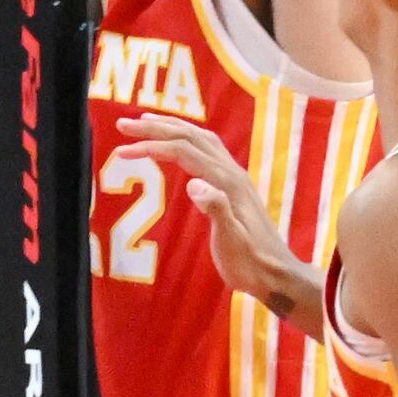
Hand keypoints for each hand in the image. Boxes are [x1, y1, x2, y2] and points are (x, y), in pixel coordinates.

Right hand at [116, 116, 318, 323]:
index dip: (151, 146)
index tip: (121, 150)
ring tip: (145, 123)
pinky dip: (186, 139)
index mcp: (226, 182)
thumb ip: (215, 209)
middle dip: (156, 128)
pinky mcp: (233, 185)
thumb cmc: (249, 263)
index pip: (183, 151)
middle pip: (190, 136)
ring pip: (200, 138)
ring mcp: (234, 176)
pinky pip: (207, 149)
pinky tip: (178, 144)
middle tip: (123, 125)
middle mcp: (231, 171)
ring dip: (172, 127)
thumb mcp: (230, 241)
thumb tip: (193, 183)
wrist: (276, 273)